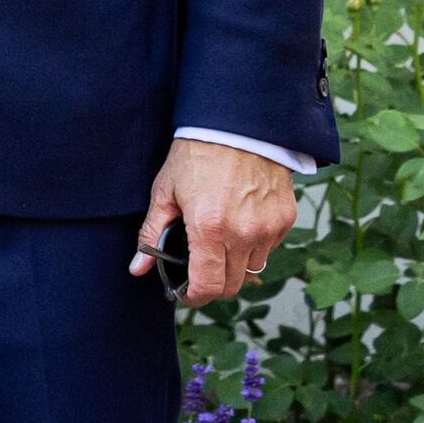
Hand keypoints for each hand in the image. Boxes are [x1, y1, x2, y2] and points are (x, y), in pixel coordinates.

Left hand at [132, 137, 300, 306]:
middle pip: (232, 285)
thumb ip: (152, 234)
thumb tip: (137, 268)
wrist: (239, 125)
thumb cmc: (197, 154)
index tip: (185, 293)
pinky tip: (238, 226)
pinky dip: (253, 247)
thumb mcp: (165, 192)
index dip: (194, 297)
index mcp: (209, 229)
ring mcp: (269, 228)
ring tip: (218, 244)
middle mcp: (244, 234)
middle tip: (198, 272)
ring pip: (252, 268)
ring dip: (234, 266)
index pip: (208, 287)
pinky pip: (268, 248)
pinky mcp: (286, 218)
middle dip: (213, 285)